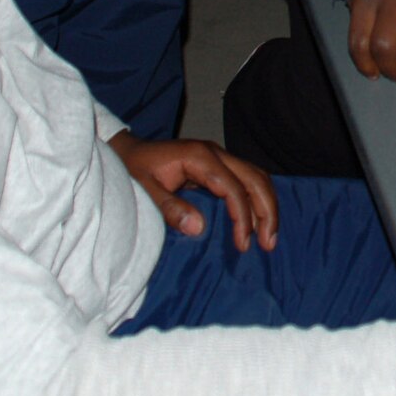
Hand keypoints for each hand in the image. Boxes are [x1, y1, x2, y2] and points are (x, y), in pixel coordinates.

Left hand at [107, 133, 278, 251]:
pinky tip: (257, 223)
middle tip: (268, 243)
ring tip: (268, 238)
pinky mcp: (218, 165)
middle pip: (255, 178)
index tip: (243, 244)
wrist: (126, 151)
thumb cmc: (133, 169)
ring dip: (266, 206)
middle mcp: (215, 153)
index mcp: (199, 156)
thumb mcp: (144, 190)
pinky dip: (257, 200)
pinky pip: (247, 180)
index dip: (242, 217)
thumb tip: (199, 227)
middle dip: (267, 211)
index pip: (233, 187)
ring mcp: (219, 157)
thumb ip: (169, 207)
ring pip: (256, 177)